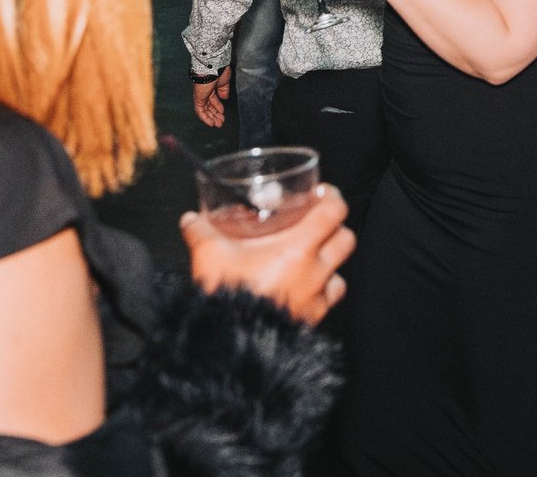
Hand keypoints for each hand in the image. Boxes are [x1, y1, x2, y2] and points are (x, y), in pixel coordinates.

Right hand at [180, 183, 355, 323]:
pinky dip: (321, 295)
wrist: (230, 342)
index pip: (334, 212)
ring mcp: (316, 299)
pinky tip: (304, 292)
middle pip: (346, 240)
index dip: (332, 198)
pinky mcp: (310, 322)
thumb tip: (190, 219)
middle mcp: (315, 272)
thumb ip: (201, 232)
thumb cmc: (227, 296)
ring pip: (340, 275)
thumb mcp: (210, 256)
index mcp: (299, 248)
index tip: (323, 194)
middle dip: (336, 229)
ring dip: (330, 266)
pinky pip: (327, 304)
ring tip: (313, 262)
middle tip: (319, 225)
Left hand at [193, 67, 231, 128]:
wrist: (213, 67)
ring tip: (218, 124)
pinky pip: (200, 111)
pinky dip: (205, 118)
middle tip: (221, 122)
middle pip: (208, 106)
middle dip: (215, 115)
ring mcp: (200, 95)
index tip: (222, 114)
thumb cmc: (219, 71)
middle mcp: (205, 92)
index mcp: (211, 87)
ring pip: (204, 110)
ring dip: (211, 118)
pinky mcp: (198, 98)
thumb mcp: (225, 82)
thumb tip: (225, 98)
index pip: (213, 100)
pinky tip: (211, 123)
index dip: (218, 108)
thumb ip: (224, 91)